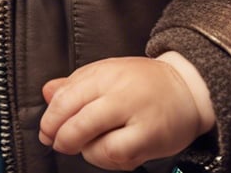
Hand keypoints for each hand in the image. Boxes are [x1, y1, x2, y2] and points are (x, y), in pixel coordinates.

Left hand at [38, 55, 214, 170]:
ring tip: (88, 144)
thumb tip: (47, 92)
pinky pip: (118, 155)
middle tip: (58, 142)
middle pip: (78, 121)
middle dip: (62, 138)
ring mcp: (136, 116)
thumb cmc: (142, 82)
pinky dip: (105, 159)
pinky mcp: (150, 137)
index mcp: (105, 73)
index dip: (51, 118)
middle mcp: (119, 93)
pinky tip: (107, 151)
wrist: (185, 89)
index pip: (67, 97)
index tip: (46, 130)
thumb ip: (74, 83)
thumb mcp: (106, 71)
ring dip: (85, 150)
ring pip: (97, 144)